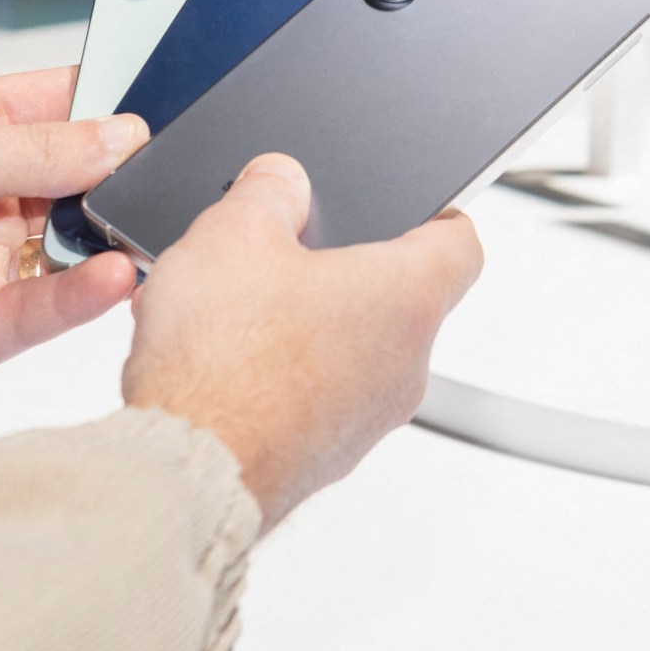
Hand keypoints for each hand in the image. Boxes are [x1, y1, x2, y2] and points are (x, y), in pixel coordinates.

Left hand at [0, 69, 146, 474]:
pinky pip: (54, 308)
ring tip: (142, 225)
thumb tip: (122, 136)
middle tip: (158, 172)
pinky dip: (90, 293)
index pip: (55, 105)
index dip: (105, 104)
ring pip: (74, 246)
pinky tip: (114, 275)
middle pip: (78, 177)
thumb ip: (36, 147)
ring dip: (109, 236)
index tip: (155, 107)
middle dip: (118, 175)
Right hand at [122, 154, 481, 528]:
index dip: (436, 216)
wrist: (189, 472)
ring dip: (305, 324)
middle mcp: (406, 364)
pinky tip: (222, 363)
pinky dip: (281, 376)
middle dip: (343, 270)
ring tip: (237, 309)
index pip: (460, 244)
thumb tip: (281, 178)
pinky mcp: (327, 456)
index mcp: (407, 298)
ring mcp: (369, 418)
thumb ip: (268, 191)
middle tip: (289, 252)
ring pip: (352, 350)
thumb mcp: (233, 234)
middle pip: (397, 298)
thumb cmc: (224, 363)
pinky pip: (318, 397)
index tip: (409, 208)